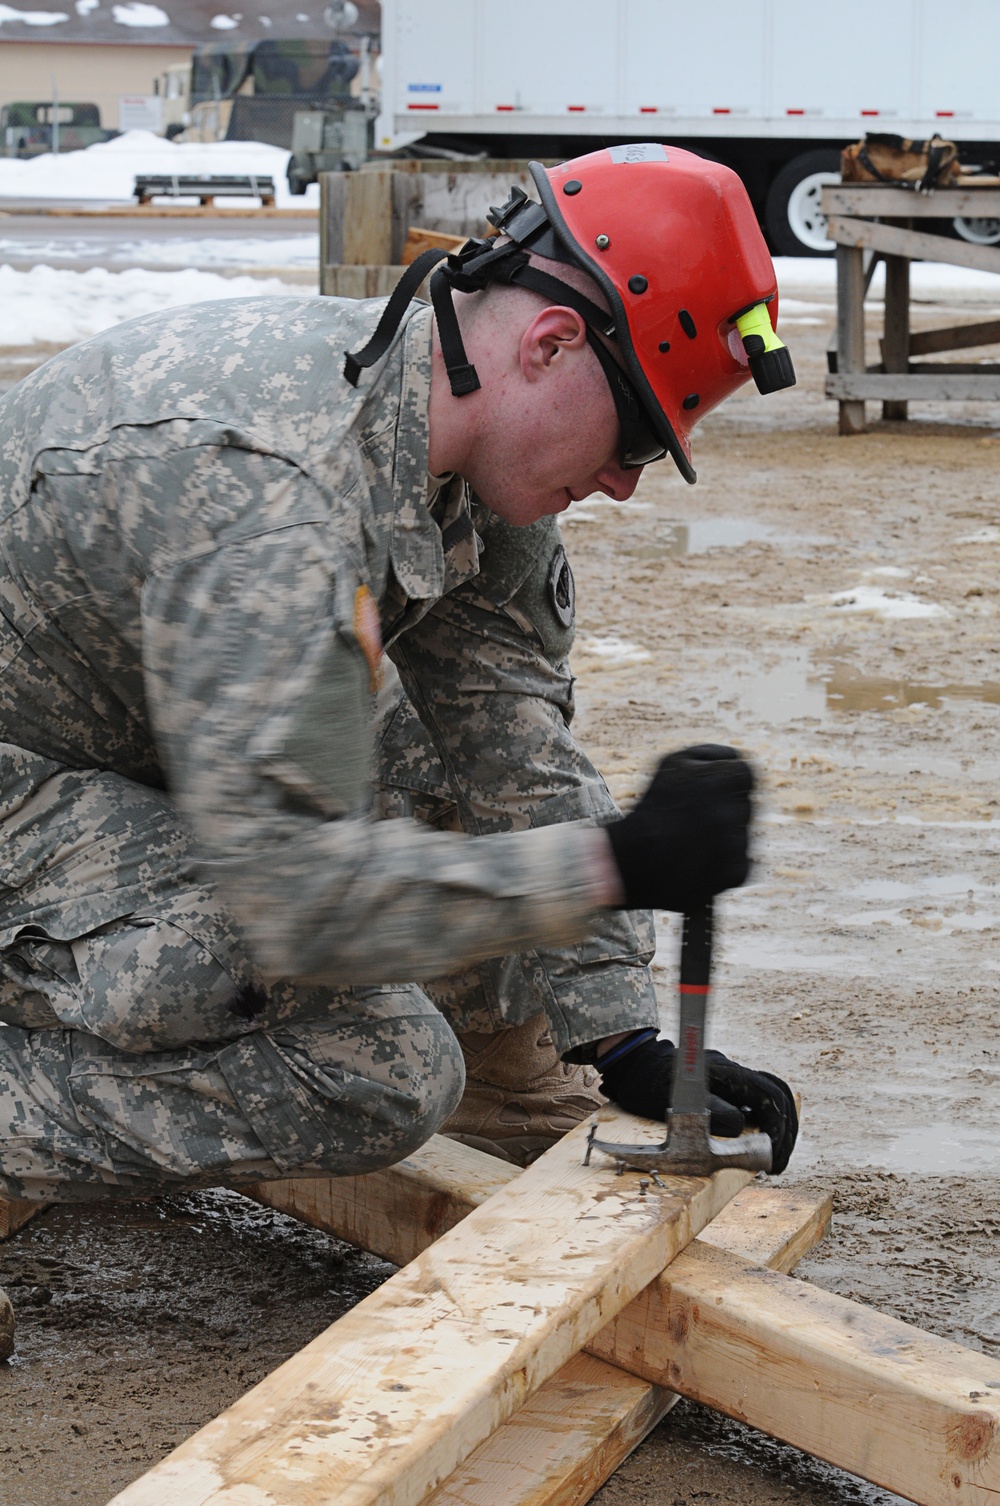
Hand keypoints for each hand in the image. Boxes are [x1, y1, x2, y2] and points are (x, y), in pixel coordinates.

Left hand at [597, 1036, 797, 1174]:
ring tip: (774, 1159)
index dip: (779, 1127)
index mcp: (726, 1072)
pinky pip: (757, 1102)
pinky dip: (766, 1123)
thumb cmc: (650, 1083)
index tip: (775, 1155)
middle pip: (777, 1095)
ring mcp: (732, 1078)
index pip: (768, 1095)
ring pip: (771, 1098)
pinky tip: (760, 1145)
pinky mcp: (727, 1088)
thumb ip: (711, 1111)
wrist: (635, 1064)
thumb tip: (742, 1125)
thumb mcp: (675, 1102)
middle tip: (778, 1165)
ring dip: (779, 1128)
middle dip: (785, 1131)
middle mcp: (734, 1072)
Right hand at [605, 745, 753, 911]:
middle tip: (691, 819)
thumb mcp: (674, 763)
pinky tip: (695, 861)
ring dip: (721, 836)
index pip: (745, 774)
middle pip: (744, 805)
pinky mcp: (737, 873)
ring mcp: (740, 844)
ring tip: (688, 841)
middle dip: (723, 809)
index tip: (704, 792)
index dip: (723, 782)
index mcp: (727, 778)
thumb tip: (738, 761)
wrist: (632, 863)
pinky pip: (738, 861)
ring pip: (740, 834)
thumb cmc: (652, 807)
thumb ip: (713, 756)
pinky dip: (721, 862)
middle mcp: (738, 811)